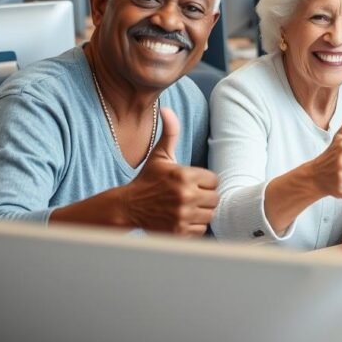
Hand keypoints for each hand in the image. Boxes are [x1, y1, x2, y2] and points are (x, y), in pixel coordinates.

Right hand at [121, 108, 218, 235]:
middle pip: (215, 198)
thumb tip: (167, 109)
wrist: (127, 208)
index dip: (204, 181)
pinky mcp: (179, 231)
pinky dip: (194, 226)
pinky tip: (181, 218)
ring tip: (186, 206)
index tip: (191, 183)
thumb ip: (170, 132)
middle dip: (204, 197)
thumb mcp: (159, 156)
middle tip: (189, 196)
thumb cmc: (147, 180)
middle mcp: (185, 195)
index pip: (214, 180)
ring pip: (210, 214)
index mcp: (184, 175)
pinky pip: (201, 229)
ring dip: (201, 211)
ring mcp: (182, 215)